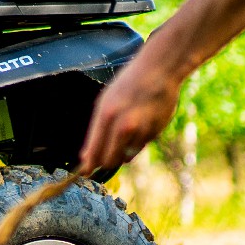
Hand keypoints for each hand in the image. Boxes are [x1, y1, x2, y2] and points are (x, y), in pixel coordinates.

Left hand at [79, 49, 183, 170]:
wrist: (158, 72)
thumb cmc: (127, 85)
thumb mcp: (106, 102)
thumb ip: (97, 130)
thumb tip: (87, 158)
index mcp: (106, 115)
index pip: (94, 150)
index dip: (89, 165)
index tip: (85, 172)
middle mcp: (123, 125)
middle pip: (110, 161)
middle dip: (105, 162)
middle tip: (104, 157)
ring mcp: (141, 130)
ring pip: (126, 156)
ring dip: (123, 151)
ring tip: (125, 130)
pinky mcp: (155, 133)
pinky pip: (140, 147)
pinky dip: (137, 142)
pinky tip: (140, 123)